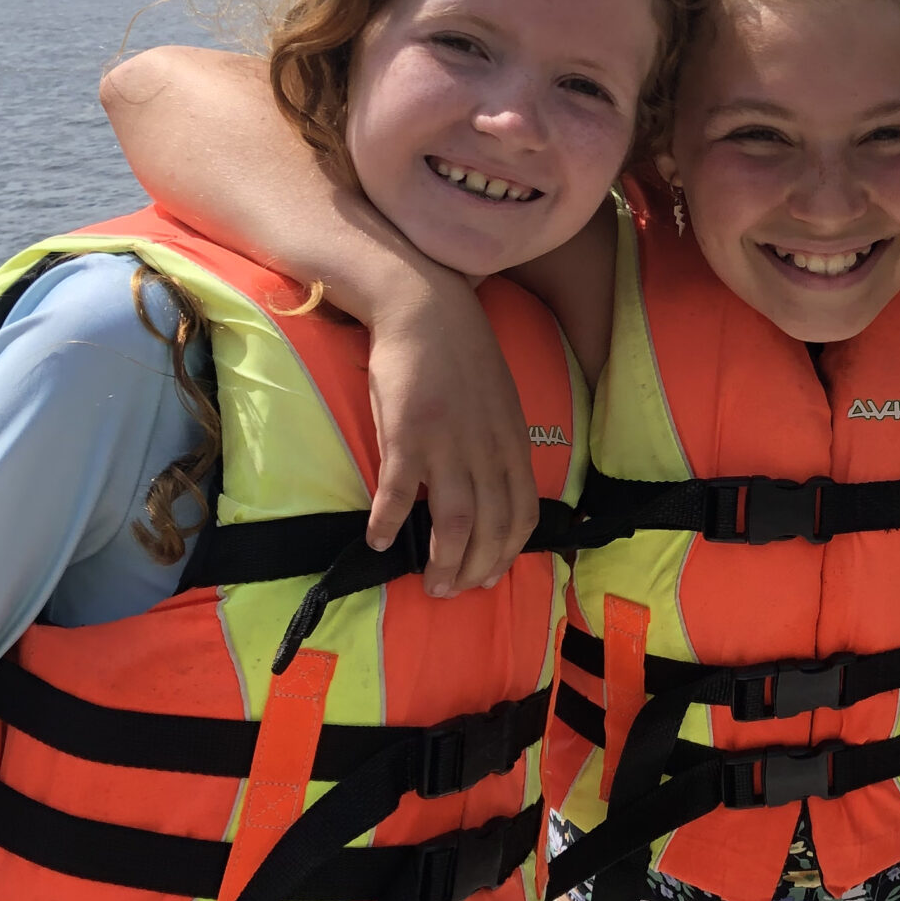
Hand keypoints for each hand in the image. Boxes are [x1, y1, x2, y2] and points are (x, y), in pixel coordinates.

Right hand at [366, 277, 540, 595]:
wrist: (426, 308)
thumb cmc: (460, 357)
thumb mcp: (499, 403)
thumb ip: (499, 446)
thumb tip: (494, 489)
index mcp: (511, 443)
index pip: (521, 514)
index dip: (507, 553)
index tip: (489, 576)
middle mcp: (485, 449)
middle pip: (490, 527)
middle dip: (474, 569)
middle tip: (453, 591)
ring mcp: (447, 443)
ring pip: (455, 521)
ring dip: (442, 560)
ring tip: (429, 583)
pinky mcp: (407, 433)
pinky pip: (397, 491)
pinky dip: (388, 522)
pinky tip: (378, 540)